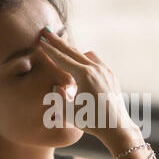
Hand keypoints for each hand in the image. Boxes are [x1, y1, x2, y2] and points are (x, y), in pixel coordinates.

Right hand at [39, 26, 137, 140]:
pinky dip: (86, 60)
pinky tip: (81, 66)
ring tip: (63, 50)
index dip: (50, 49)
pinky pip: (97, 62)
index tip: (41, 40)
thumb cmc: (91, 121)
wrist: (116, 127)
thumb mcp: (67, 111)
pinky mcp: (112, 76)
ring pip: (87, 55)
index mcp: (84, 75)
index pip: (62, 59)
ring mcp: (106, 71)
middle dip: (58, 42)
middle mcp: (96, 69)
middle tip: (47, 32)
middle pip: (73, 52)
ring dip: (74, 52)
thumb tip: (57, 84)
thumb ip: (58, 96)